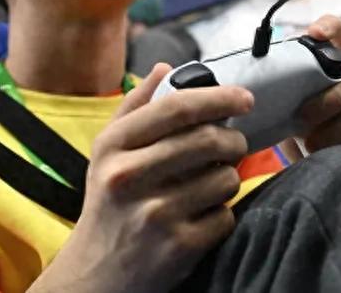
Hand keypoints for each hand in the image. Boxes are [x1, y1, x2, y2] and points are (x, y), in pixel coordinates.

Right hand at [29, 64, 252, 292]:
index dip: (219, 97)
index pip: (177, 108)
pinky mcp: (178, 246)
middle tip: (235, 143)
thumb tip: (165, 68)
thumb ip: (135, 106)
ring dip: (228, 177)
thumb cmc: (109, 204)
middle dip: (234, 139)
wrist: (95, 275)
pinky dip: (222, 214)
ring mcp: (155, 214)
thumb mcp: (108, 153)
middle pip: (209, 139)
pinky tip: (202, 216)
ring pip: (225, 177)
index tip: (244, 97)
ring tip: (210, 184)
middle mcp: (129, 177)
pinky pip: (226, 215)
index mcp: (113, 147)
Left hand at [279, 15, 340, 162]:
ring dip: (337, 130)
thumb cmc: (301, 132)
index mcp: (338, 75)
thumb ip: (279, 92)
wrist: (317, 170)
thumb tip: (252, 84)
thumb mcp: (288, 108)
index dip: (332, 29)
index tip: (313, 34)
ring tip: (311, 144)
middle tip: (304, 114)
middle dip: (335, 96)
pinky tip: (331, 161)